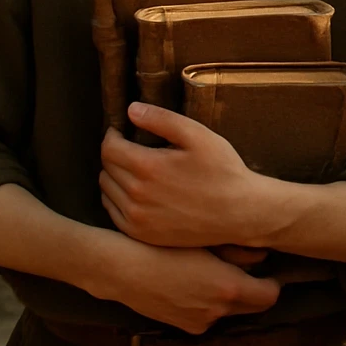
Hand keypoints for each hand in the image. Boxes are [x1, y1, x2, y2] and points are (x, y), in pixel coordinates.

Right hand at [91, 235, 279, 334]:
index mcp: (228, 288)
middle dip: (254, 290)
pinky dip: (209, 303)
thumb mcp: (205, 241)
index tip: (269, 269)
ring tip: (214, 271)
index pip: (270, 296)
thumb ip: (239, 251)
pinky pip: (208, 315)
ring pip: (229, 311)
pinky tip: (194, 282)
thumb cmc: (163, 246)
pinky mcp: (184, 327)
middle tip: (247, 268)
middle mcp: (218, 311)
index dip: (273, 283)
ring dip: (229, 296)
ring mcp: (200, 322)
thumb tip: (264, 255)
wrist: (123, 269)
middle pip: (252, 307)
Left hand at [100, 102, 272, 248]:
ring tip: (135, 169)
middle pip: (106, 168)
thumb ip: (162, 119)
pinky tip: (137, 192)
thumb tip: (131, 109)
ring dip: (114, 176)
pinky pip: (113, 212)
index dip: (113, 135)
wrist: (240, 213)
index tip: (122, 132)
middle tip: (131, 148)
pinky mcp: (142, 235)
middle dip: (114, 154)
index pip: (109, 148)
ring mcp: (137, 219)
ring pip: (106, 190)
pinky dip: (118, 199)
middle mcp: (136, 196)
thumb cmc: (222, 171)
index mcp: (147, 167)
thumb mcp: (198, 136)